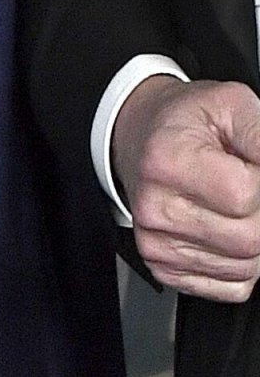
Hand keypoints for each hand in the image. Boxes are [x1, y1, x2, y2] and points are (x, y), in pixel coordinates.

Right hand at [112, 75, 259, 299]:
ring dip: (256, 240)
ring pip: (244, 267)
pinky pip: (231, 286)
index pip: (244, 195)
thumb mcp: (231, 103)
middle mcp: (155, 207)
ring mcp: (156, 243)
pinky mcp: (165, 268)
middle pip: (248, 239)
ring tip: (237, 206)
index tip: (251, 166)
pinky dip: (242, 263)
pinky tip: (226, 229)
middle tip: (251, 187)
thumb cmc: (186, 121)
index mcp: (166, 159)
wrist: (142, 137)